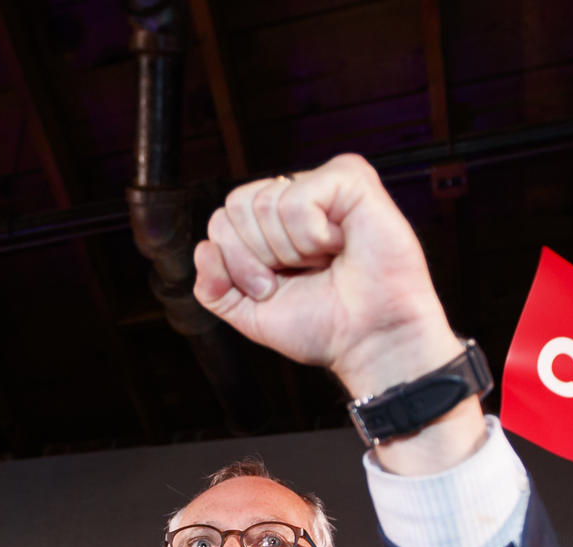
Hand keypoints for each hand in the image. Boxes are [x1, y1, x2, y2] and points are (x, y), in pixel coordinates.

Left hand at [193, 153, 484, 470]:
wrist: (369, 341)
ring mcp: (323, 185)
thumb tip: (203, 250)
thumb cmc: (325, 327)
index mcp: (272, 226)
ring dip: (292, 250)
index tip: (271, 290)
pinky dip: (312, 235)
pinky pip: (297, 198)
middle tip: (300, 275)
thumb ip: (213, 289)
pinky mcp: (350, 178)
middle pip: (234, 207)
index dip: (237, 263)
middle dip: (258, 257)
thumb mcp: (251, 316)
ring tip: (325, 262)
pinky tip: (340, 245)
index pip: (222, 222)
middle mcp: (296, 199)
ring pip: (264, 202)